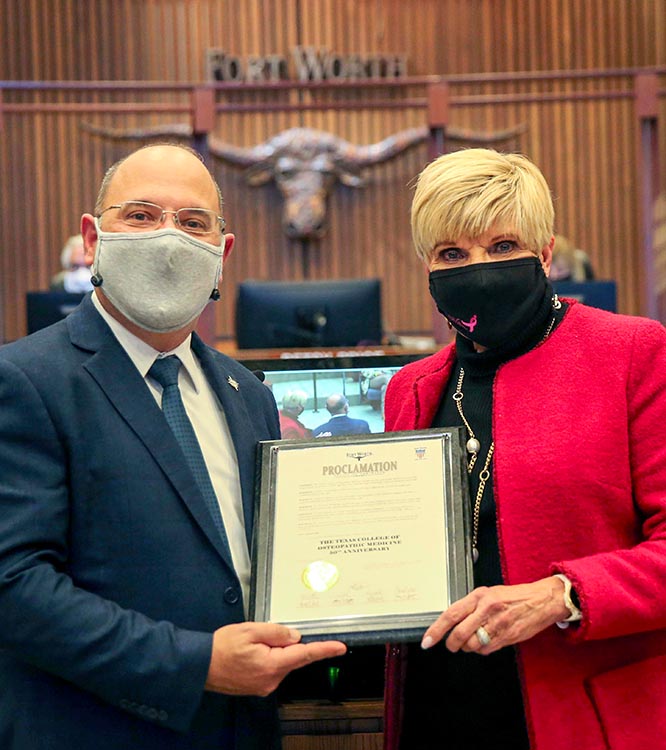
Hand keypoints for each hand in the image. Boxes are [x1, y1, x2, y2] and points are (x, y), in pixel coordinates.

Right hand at [204, 622, 346, 695]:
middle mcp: (271, 680)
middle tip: (261, 635)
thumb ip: (276, 632)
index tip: (339, 647)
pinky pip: (271, 667)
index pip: (305, 655)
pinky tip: (250, 652)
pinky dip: (267, 657)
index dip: (324, 650)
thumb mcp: (250, 630)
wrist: (200, 666)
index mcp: (271, 665)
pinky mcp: (258, 686)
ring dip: (273, 650)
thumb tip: (294, 636)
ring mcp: (264, 685)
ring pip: (281, 662)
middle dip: (284, 642)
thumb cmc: (221, 647)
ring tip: (249, 644)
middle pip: (292, 657)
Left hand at [421, 576, 569, 654]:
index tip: (427, 641)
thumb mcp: (489, 593)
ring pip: (472, 645)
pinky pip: (487, 650)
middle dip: (452, 644)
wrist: (542, 600)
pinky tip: (488, 640)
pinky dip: (483, 649)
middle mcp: (487, 609)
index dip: (436, 630)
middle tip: (452, 645)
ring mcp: (498, 624)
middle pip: (459, 634)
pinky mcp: (508, 637)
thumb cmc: (514, 596)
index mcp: (479, 595)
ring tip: (475, 638)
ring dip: (469, 647)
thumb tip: (452, 622)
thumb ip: (471, 606)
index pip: (451, 614)